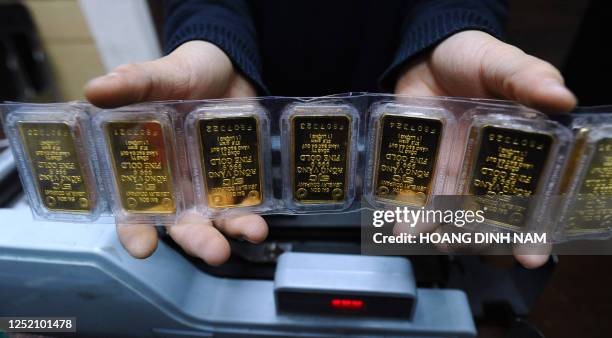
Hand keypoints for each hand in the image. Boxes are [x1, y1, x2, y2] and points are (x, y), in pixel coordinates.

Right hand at [85, 41, 266, 264]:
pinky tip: (263, 219)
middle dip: (198, 241)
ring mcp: (208, 184)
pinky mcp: (236, 177)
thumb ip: (131, 84)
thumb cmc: (181, 73)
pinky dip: (254, 213)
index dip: (135, 230)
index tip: (142, 247)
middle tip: (215, 252)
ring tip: (253, 234)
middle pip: (182, 225)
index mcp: (145, 168)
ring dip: (234, 232)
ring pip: (218, 220)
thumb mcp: (156, 76)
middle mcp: (175, 185)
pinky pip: (245, 202)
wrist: (226, 67)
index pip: (132, 209)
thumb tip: (95, 90)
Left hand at [394, 30, 576, 267]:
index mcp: (519, 151)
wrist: (426, 54)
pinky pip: (415, 197)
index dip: (536, 229)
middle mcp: (486, 170)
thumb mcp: (502, 64)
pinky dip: (408, 214)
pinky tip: (403, 227)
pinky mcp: (422, 167)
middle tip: (476, 248)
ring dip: (442, 233)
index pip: (534, 197)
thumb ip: (527, 79)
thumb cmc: (473, 57)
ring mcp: (452, 171)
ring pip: (450, 215)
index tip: (532, 255)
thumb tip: (561, 98)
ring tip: (436, 240)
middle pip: (490, 217)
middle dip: (485, 241)